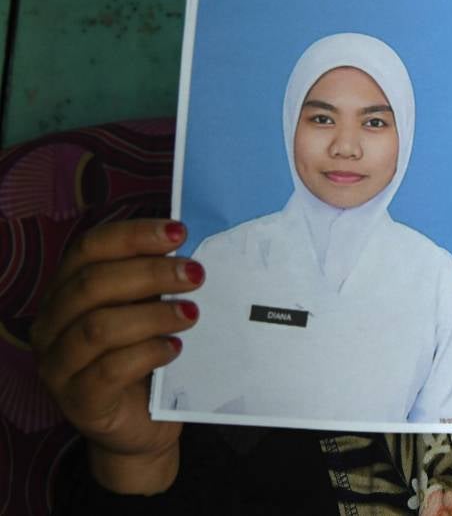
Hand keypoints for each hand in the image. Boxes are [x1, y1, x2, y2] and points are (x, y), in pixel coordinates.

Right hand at [30, 219, 203, 494]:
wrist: (143, 423)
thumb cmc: (147, 356)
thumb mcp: (150, 310)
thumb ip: (158, 281)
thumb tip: (190, 247)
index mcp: (66, 290)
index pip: (89, 248)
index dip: (133, 235)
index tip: (179, 231)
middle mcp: (52, 324)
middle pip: (93, 284)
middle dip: (151, 273)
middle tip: (196, 274)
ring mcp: (58, 365)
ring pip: (98, 327)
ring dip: (152, 315)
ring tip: (192, 314)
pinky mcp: (77, 401)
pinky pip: (108, 371)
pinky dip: (147, 354)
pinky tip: (175, 349)